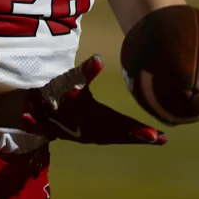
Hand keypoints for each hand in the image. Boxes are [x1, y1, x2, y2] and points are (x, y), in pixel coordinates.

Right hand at [24, 55, 165, 145]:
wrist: (36, 112)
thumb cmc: (55, 92)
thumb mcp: (68, 80)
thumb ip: (84, 71)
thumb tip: (98, 58)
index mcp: (90, 116)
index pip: (117, 122)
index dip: (135, 129)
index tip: (153, 134)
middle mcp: (92, 128)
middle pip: (120, 133)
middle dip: (140, 136)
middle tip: (161, 139)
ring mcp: (91, 134)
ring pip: (117, 137)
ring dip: (135, 138)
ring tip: (157, 139)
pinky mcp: (90, 134)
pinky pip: (112, 137)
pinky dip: (126, 137)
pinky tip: (138, 137)